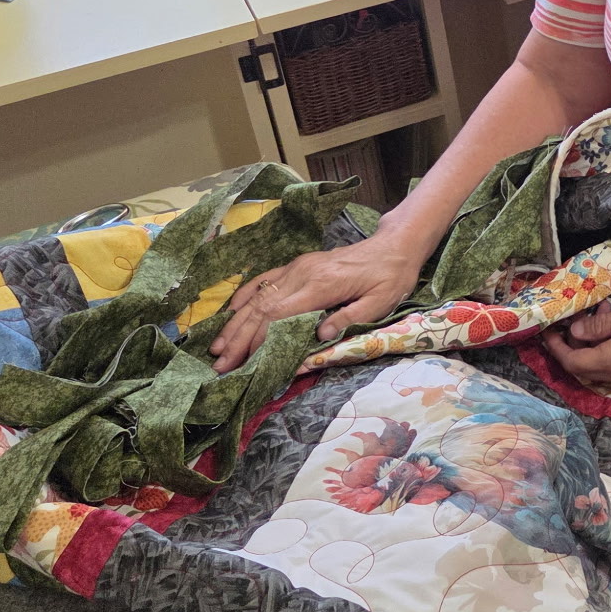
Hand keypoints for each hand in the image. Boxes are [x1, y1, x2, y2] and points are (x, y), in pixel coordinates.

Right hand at [209, 235, 423, 373]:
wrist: (393, 246)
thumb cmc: (390, 277)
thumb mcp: (379, 302)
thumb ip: (348, 317)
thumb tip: (318, 335)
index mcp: (321, 285)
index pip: (279, 315)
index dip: (257, 339)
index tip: (242, 362)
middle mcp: (302, 274)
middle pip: (261, 308)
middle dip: (238, 337)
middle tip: (220, 364)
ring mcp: (297, 267)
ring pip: (258, 295)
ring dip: (235, 322)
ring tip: (217, 347)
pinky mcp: (297, 265)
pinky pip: (264, 279)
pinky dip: (245, 296)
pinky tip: (231, 313)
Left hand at [543, 300, 610, 393]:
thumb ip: (601, 326)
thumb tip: (575, 332)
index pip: (572, 361)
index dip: (555, 348)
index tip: (546, 330)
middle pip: (581, 368)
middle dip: (569, 345)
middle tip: (568, 319)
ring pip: (596, 365)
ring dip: (588, 343)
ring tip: (597, 312)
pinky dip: (604, 346)